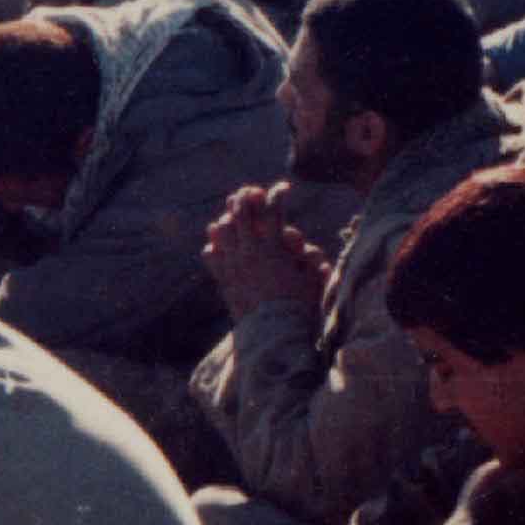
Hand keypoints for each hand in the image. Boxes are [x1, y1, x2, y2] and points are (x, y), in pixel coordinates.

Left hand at [203, 187, 331, 321]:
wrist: (275, 335)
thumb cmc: (302, 308)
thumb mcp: (313, 278)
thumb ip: (308, 256)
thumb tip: (295, 240)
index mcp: (273, 248)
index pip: (274, 209)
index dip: (279, 194)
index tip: (284, 189)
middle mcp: (249, 252)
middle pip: (241, 212)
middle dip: (247, 198)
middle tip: (252, 193)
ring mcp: (233, 265)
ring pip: (222, 229)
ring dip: (229, 220)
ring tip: (232, 217)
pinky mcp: (223, 280)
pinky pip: (211, 255)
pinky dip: (215, 247)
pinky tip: (219, 247)